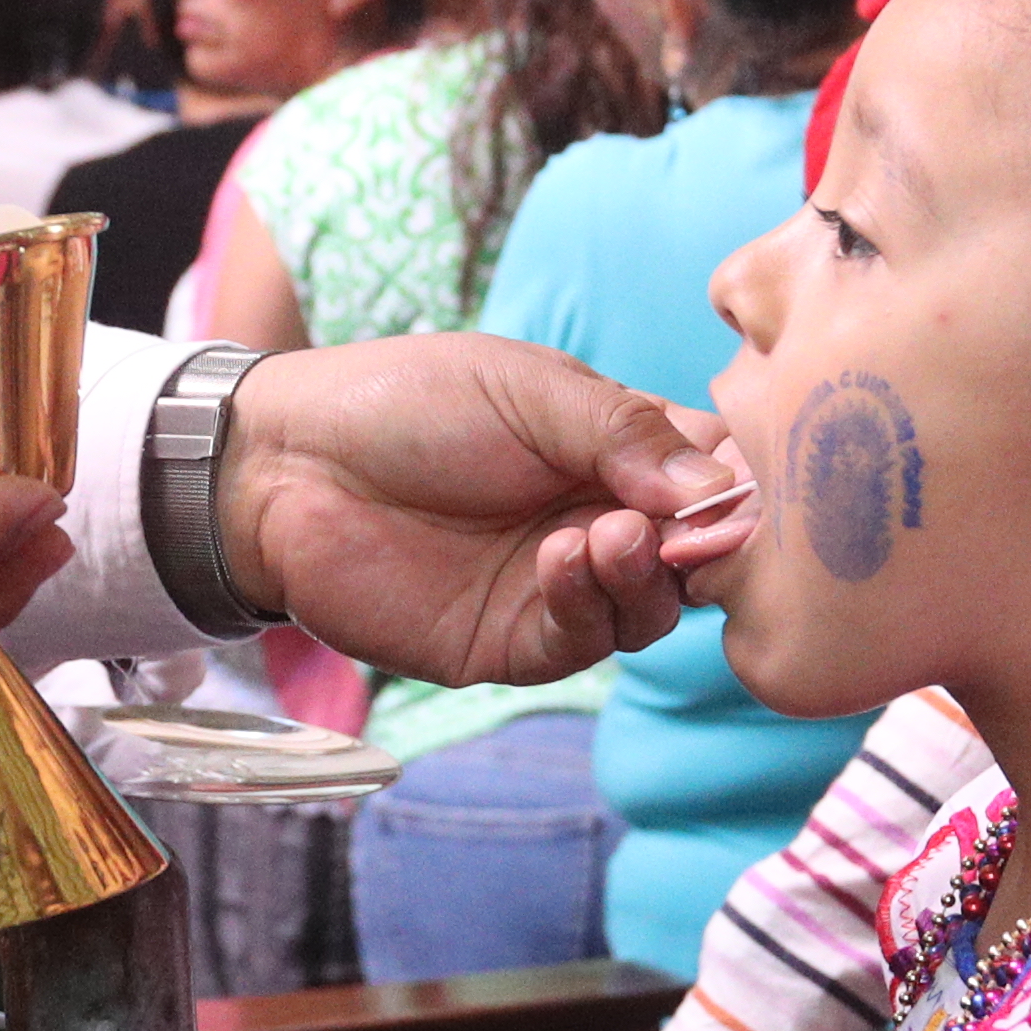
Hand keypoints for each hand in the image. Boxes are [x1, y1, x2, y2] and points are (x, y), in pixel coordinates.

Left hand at [218, 337, 726, 685]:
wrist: (287, 464)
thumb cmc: (403, 404)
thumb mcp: (525, 389)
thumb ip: (624, 433)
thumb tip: (720, 490)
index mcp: (614, 449)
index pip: (714, 474)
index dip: (738, 484)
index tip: (744, 484)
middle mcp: (601, 520)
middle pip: (698, 554)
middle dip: (706, 544)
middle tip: (693, 526)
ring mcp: (560, 586)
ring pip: (650, 607)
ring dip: (646, 575)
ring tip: (609, 534)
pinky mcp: (514, 641)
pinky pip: (582, 641)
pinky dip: (590, 605)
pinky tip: (566, 559)